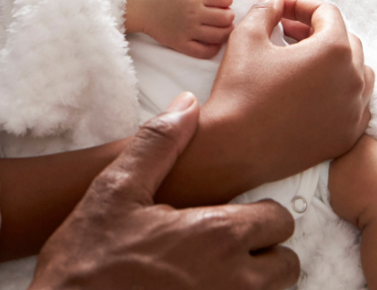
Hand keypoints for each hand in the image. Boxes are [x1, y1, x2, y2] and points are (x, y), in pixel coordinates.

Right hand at [28, 93, 299, 289]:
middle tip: (225, 242)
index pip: (279, 220)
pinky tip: (197, 286)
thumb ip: (159, 143)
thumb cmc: (90, 255)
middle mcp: (233, 282)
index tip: (228, 212)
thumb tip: (187, 106)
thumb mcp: (118, 188)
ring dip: (252, 281)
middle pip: (286, 266)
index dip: (258, 212)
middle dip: (263, 251)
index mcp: (217, 235)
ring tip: (212, 268)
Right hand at [125, 0, 233, 58]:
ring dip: (225, 32)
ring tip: (221, 29)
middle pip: (226, 18)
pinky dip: (214, 49)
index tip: (223, 3)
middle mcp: (194, 13)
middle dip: (229, 16)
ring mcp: (188, 30)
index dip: (227, 0)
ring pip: (220, 36)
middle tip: (224, 16)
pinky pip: (205, 51)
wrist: (142, 8)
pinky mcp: (182, 44)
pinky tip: (213, 43)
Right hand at [158, 0, 372, 205]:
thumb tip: (275, 0)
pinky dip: (339, 91)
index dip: (300, 5)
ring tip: (301, 60)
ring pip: (357, 72)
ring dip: (333, 60)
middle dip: (317, 30)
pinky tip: (311, 91)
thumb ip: (266, 10)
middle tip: (286, 33)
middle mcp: (353, 80)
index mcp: (333, 51)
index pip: (327, 13)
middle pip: (346, 40)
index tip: (278, 12)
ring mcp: (355, 111)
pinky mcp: (348, 136)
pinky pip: (356, 104)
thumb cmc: (241, 90)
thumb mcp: (247, 37)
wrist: (236, 146)